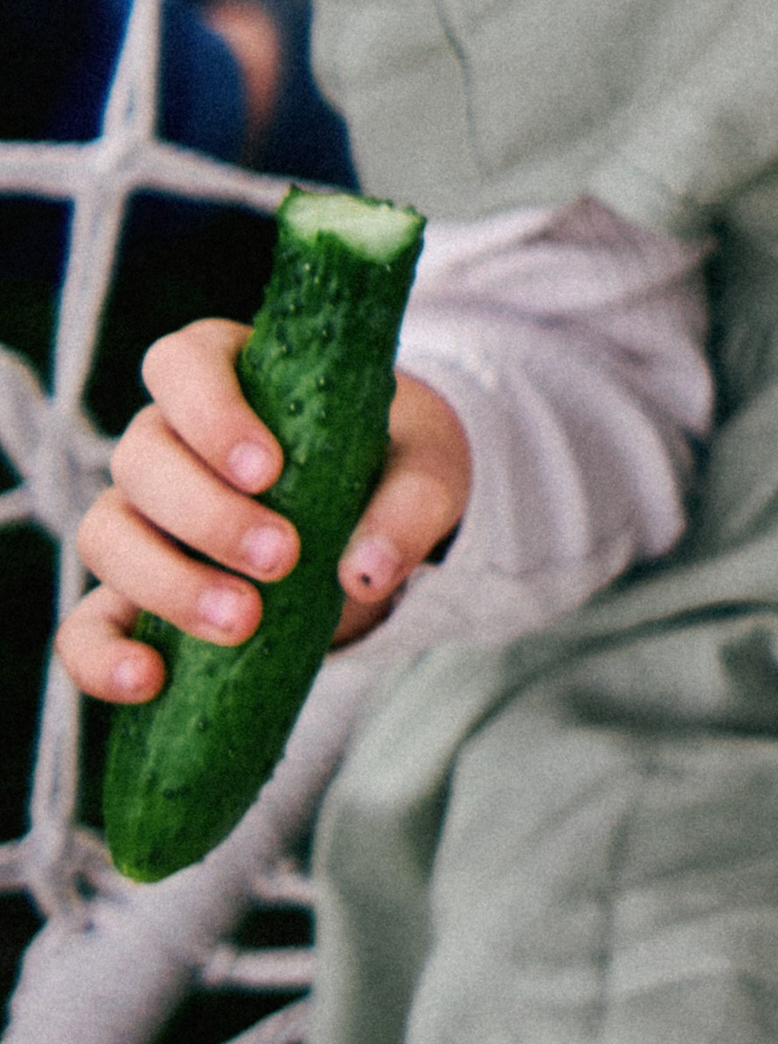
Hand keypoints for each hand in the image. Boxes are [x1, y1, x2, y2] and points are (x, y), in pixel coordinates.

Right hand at [57, 316, 471, 701]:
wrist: (381, 526)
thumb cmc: (394, 469)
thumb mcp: (426, 471)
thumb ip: (410, 507)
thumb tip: (365, 570)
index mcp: (230, 376)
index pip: (181, 364)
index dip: (210, 412)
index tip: (268, 469)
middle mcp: (168, 441)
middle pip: (139, 458)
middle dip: (206, 515)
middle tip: (281, 558)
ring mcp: (142, 518)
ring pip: (105, 535)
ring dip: (166, 582)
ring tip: (242, 623)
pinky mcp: (136, 595)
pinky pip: (86, 626)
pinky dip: (101, 656)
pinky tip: (149, 680)